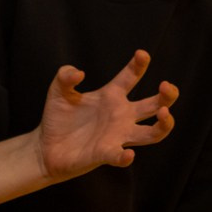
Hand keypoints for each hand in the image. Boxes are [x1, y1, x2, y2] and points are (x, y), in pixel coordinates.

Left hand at [35, 52, 176, 179]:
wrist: (45, 148)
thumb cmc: (57, 119)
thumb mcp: (58, 91)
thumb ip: (65, 76)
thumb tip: (78, 73)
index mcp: (111, 96)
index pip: (131, 77)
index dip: (139, 65)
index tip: (142, 54)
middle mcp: (121, 115)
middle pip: (154, 104)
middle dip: (167, 95)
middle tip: (166, 86)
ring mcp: (117, 136)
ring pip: (153, 133)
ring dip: (163, 125)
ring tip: (164, 113)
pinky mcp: (105, 154)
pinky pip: (120, 156)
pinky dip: (124, 156)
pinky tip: (127, 155)